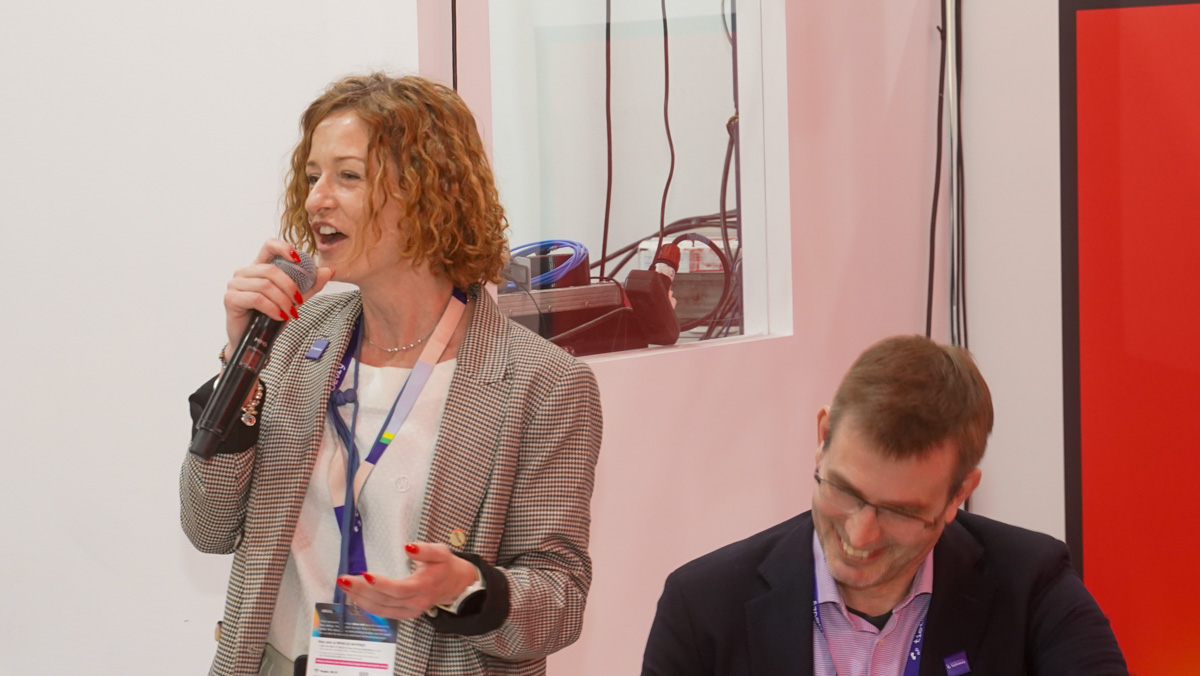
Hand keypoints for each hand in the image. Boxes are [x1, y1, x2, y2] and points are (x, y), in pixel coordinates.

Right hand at [223, 238, 333, 356]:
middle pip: (271, 270)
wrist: (254, 342)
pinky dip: (272, 308)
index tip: (298, 258)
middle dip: (290, 286)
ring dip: (283, 301)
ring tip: (290, 313)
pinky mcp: (230, 298)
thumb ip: (310, 285)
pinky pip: (257, 299)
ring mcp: (235, 284)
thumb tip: (329, 270)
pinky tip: (279, 317)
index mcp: (259, 267)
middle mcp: (244, 272)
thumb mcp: (294, 299)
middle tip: (299, 302)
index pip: (269, 245)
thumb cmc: (270, 318)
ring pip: (265, 285)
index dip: (283, 247)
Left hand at [336, 543, 478, 620]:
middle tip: (343, 579)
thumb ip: (425, 550)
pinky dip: (368, 606)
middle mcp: (416, 603)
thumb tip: (407, 547)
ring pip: (381, 609)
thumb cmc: (446, 565)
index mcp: (424, 586)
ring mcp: (410, 612)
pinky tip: (356, 597)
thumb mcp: (440, 552)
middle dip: (362, 590)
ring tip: (344, 587)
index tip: (364, 575)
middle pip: (385, 600)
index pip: (398, 589)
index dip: (381, 584)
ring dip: (360, 599)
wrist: (457, 585)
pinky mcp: (406, 615)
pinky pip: (384, 613)